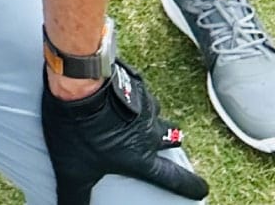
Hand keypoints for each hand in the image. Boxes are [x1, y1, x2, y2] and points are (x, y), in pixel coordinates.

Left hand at [41, 60, 207, 202]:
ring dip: (149, 118)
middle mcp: (149, 132)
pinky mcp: (134, 81)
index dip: (190, 186)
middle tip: (161, 146)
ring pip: (156, 114)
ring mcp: (145, 104)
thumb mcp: (73, 169)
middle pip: (171, 140)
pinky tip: (117, 95)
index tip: (201, 189)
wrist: (78, 80)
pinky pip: (140, 91)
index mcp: (141, 158)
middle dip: (169, 144)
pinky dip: (133, 96)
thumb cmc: (80, 127)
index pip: (175, 179)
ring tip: (132, 118)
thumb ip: (75, 195)